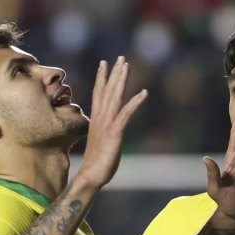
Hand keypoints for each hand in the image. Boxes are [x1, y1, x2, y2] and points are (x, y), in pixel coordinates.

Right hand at [75, 57, 147, 189]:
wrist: (91, 176)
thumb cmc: (96, 163)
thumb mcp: (100, 142)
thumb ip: (102, 132)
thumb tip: (104, 131)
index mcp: (96, 119)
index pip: (98, 93)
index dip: (102, 77)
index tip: (104, 63)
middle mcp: (100, 118)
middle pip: (107, 90)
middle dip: (114, 73)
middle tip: (120, 58)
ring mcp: (107, 124)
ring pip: (115, 96)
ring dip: (121, 80)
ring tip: (126, 65)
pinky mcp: (115, 132)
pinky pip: (126, 113)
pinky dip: (135, 102)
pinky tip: (144, 92)